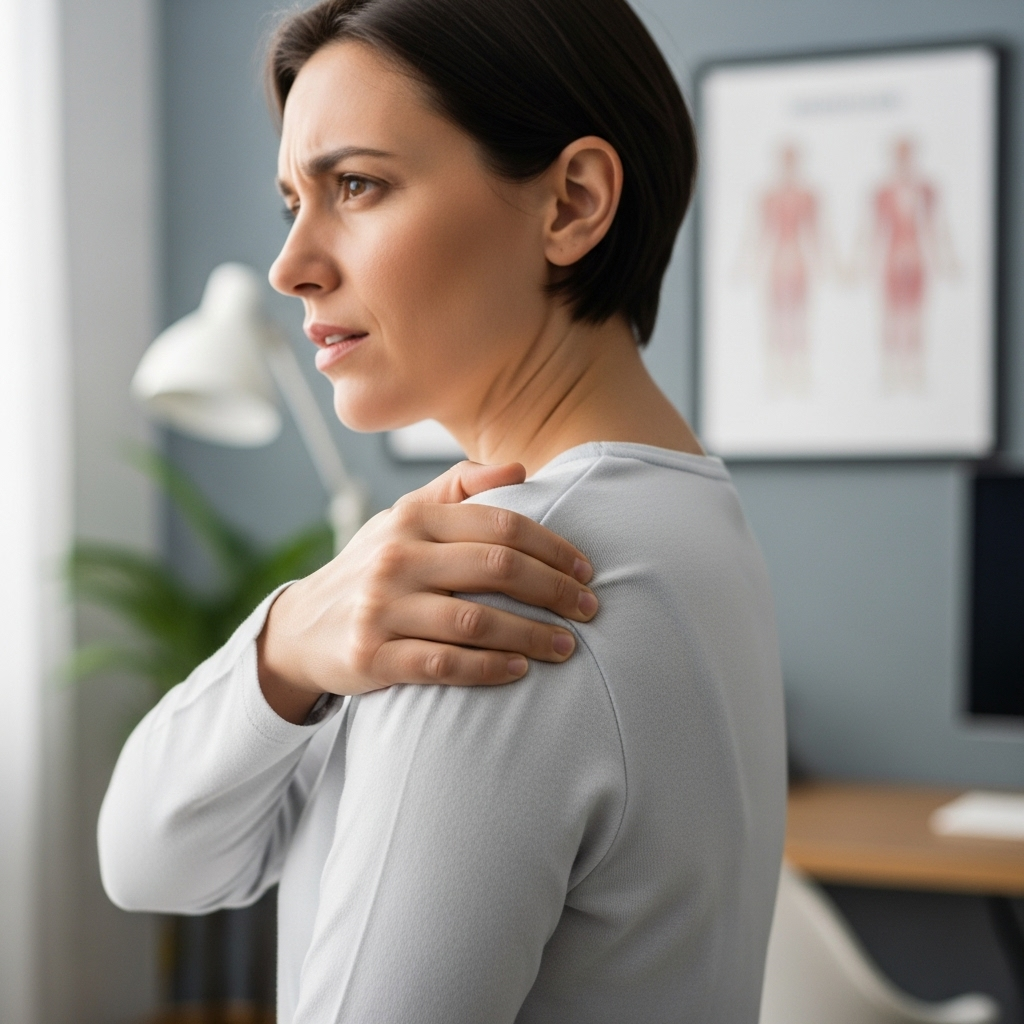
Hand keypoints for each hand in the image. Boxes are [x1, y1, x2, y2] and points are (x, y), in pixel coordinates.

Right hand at [257, 461, 597, 722]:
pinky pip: (444, 665)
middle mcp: (396, 558)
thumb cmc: (373, 567)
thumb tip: (520, 466)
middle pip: (496, 568)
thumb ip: (459, 488)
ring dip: (532, 635)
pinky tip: (520, 670)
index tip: (586, 569)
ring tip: (568, 646)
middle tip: (590, 608)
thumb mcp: (405, 518)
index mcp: (412, 519)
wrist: (302, 626)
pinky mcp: (372, 656)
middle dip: (554, 590)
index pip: (499, 524)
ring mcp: (381, 608)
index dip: (552, 546)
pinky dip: (489, 668)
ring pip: (476, 621)